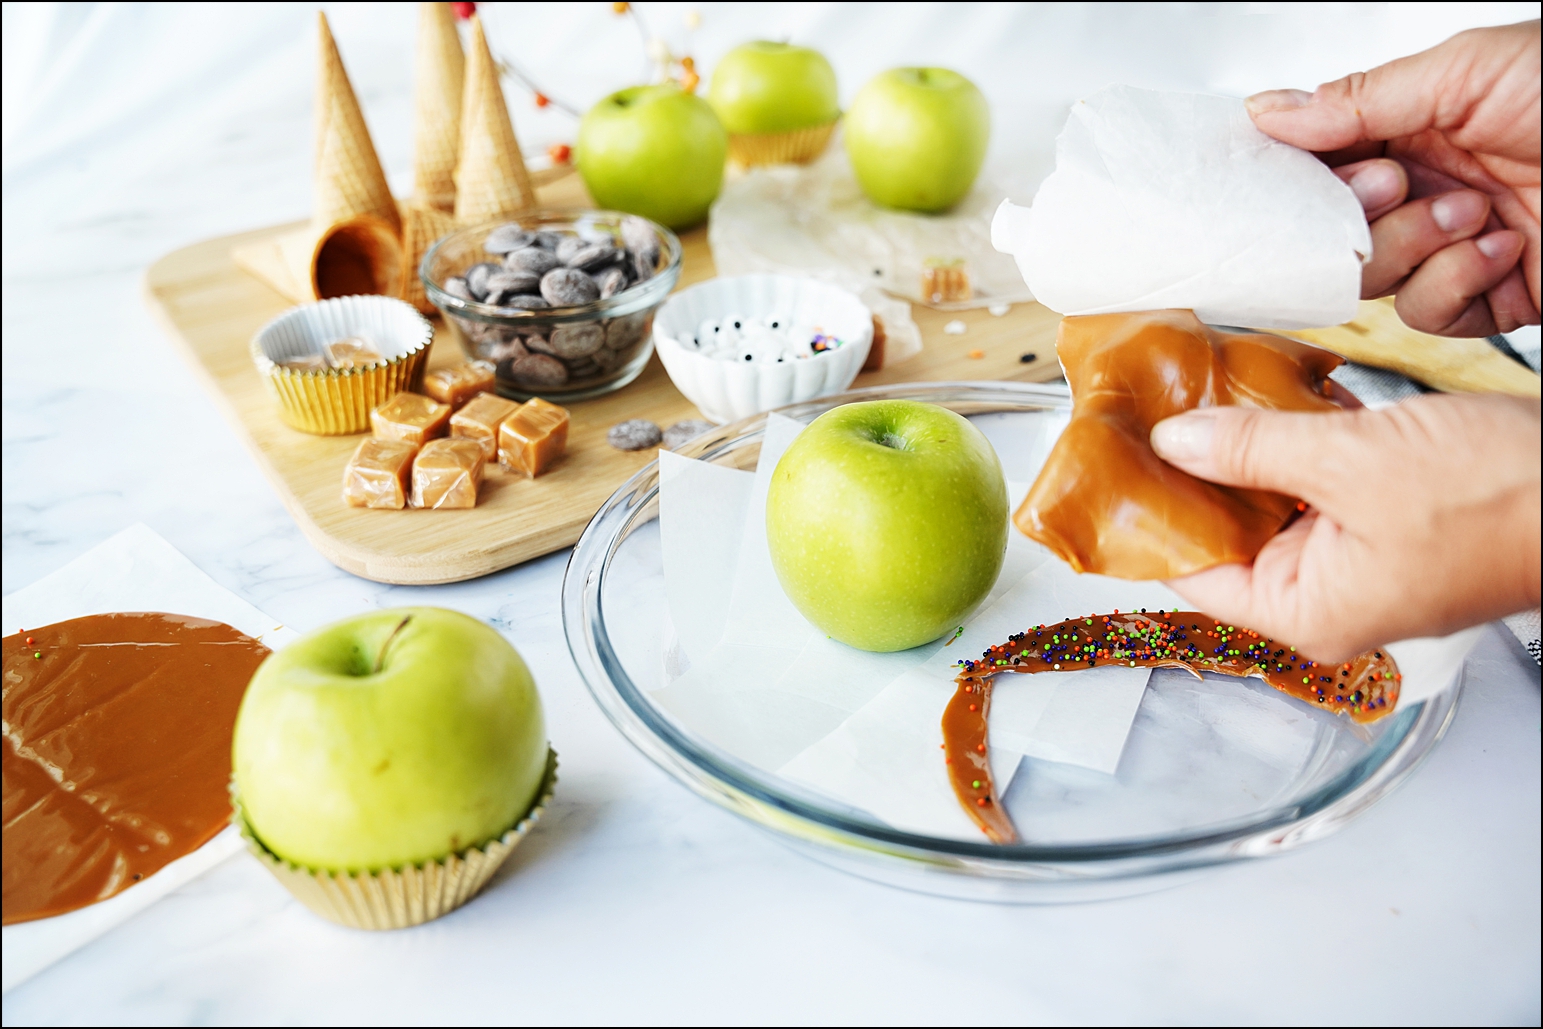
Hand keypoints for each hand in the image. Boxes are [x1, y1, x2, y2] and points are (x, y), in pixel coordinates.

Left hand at [1149, 396, 1540, 661]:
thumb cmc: (1501, 500)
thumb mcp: (1352, 462)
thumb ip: (1252, 449)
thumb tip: (1175, 441)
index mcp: (1305, 611)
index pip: (1190, 572)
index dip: (1145, 519)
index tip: (1108, 469)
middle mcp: (1324, 594)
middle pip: (1226, 533)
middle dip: (1188, 472)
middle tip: (1141, 415)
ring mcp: (1356, 556)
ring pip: (1271, 500)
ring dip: (1239, 446)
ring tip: (1186, 391)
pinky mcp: (1385, 517)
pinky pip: (1318, 480)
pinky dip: (1293, 439)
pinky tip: (1261, 391)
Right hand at [1247, 21, 1540, 336]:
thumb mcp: (1466, 71)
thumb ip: (1360, 99)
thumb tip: (1268, 112)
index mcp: (1416, 129)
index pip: (1323, 165)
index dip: (1305, 177)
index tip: (1309, 172)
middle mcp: (1429, 190)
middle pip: (1336, 233)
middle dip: (1360, 215)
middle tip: (1400, 182)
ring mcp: (1455, 247)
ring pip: (1374, 279)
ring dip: (1414, 247)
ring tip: (1473, 213)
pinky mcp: (1488, 299)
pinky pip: (1427, 314)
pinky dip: (1456, 283)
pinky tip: (1504, 247)